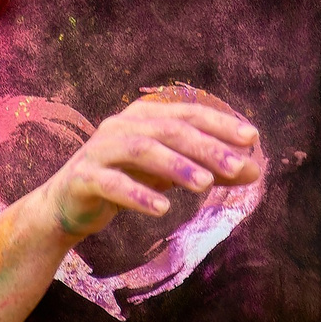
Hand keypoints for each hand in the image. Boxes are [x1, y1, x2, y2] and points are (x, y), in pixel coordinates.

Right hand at [29, 96, 261, 242]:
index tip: (251, 137)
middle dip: (206, 146)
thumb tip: (254, 171)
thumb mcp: (169, 176)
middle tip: (238, 165)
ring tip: (205, 184)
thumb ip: (209, 170)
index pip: (186, 113)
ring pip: (141, 150)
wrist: (66, 206)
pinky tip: (162, 208)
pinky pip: (112, 183)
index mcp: (142, 117)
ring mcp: (99, 151)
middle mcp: (120, 127)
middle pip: (168, 130)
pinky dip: (138, 194)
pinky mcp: (83, 178)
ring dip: (176, 165)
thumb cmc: (124, 182)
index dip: (219, 123)